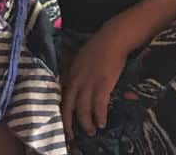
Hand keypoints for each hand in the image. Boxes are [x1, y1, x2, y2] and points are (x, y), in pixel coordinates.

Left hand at [61, 25, 131, 140]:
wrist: (112, 39)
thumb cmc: (98, 48)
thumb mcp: (79, 60)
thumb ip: (75, 74)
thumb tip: (72, 87)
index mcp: (70, 75)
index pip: (62, 98)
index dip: (62, 113)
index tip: (63, 125)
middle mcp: (76, 81)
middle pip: (69, 107)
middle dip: (70, 124)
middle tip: (73, 136)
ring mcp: (89, 83)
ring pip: (83, 109)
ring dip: (87, 123)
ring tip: (91, 131)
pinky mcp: (102, 84)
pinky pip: (98, 105)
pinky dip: (99, 116)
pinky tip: (102, 123)